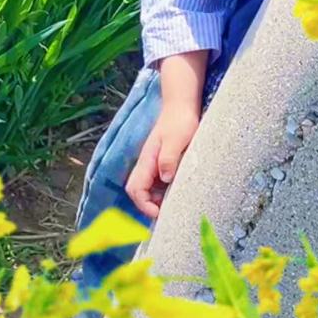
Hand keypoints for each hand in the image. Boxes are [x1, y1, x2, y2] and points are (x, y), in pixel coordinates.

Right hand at [125, 102, 200, 219]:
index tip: (159, 212)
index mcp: (147, 160)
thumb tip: (165, 179)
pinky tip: (177, 189)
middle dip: (148, 205)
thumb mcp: (177, 140)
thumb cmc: (180, 121)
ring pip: (147, 187)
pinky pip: (156, 180)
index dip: (144, 205)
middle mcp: (147, 163)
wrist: (181, 105)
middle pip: (137, 191)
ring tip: (174, 203)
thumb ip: (169, 159)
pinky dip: (163, 190)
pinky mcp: (161, 160)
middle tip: (167, 212)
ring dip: (156, 198)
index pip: (135, 189)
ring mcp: (153, 162)